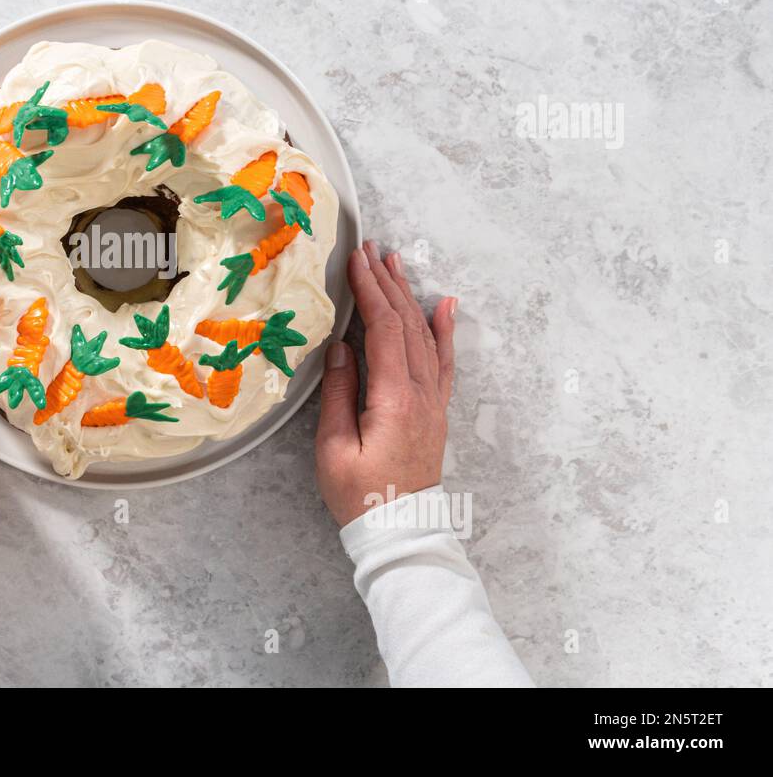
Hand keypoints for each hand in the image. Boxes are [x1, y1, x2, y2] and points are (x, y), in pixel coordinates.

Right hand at [315, 241, 456, 526]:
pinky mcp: (435, 409)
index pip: (382, 329)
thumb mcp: (334, 448)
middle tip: (371, 249)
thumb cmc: (360, 495)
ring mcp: (433, 400)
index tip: (355, 260)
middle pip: (405, 324)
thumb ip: (339, 394)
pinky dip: (444, 329)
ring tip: (396, 264)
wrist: (401, 529)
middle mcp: (421, 392)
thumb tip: (341, 348)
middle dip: (387, 282)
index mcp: (394, 398)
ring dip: (409, 296)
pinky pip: (444, 361)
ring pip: (424, 335)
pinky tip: (444, 305)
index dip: (369, 291)